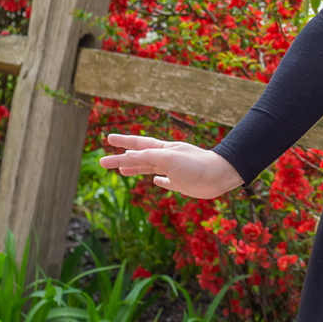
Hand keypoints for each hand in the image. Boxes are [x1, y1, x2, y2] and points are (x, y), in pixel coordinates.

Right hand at [101, 134, 243, 198]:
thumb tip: (129, 156)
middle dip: (120, 159)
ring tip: (121, 170)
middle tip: (102, 162)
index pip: (139, 144)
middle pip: (139, 158)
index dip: (123, 142)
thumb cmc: (196, 164)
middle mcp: (167, 158)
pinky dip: (159, 181)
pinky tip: (155, 181)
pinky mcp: (182, 183)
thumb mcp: (169, 158)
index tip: (108, 138)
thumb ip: (149, 157)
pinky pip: (167, 181)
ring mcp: (174, 170)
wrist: (220, 175)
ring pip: (149, 168)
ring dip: (135, 169)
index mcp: (164, 149)